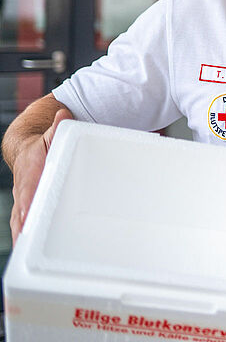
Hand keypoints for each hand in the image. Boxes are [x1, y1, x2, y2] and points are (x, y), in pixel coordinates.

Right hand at [10, 108, 71, 245]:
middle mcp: (24, 188)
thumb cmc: (42, 146)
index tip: (27, 211)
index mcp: (30, 171)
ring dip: (22, 235)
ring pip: (20, 220)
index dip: (27, 200)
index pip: (28, 188)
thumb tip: (64, 114)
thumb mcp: (51, 134)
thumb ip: (58, 127)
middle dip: (23, 224)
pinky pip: (24, 223)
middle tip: (26, 240)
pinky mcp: (26, 207)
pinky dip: (25, 236)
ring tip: (25, 252)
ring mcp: (23, 199)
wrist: (25, 150)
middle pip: (22, 209)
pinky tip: (28, 250)